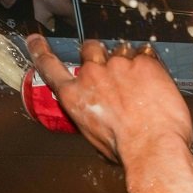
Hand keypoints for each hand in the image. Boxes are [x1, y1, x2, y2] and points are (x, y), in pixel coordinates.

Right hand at [25, 35, 191, 163]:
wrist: (152, 148)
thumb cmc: (127, 151)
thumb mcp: (96, 138)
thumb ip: (92, 117)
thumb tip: (101, 119)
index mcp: (74, 96)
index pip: (49, 65)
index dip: (40, 50)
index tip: (35, 41)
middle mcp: (92, 75)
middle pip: (90, 49)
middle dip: (99, 55)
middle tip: (114, 71)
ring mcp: (118, 66)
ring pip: (121, 50)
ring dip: (128, 62)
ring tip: (141, 85)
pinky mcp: (143, 63)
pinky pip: (146, 55)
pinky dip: (152, 67)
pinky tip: (157, 83)